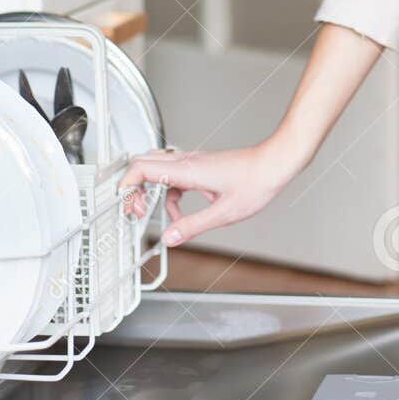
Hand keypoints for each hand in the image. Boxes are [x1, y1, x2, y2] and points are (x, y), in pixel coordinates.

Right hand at [119, 140, 300, 247]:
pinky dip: (169, 195)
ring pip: (157, 169)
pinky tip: (181, 213)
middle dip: (132, 187)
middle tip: (135, 210)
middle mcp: (186, 161)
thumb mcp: (223, 213)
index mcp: (187, 170)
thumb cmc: (255, 182)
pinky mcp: (200, 166)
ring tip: (154, 214)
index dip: (127, 185)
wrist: (273, 164)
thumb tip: (170, 238)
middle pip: (143, 163)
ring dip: (150, 191)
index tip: (125, 205)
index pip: (142, 168)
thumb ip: (193, 226)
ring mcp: (193, 162)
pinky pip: (173, 176)